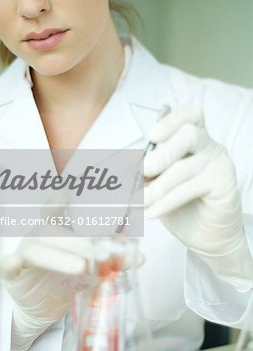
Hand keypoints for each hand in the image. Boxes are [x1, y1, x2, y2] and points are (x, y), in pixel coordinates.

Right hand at [0, 204, 143, 350]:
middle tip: (103, 256)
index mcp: (58, 228)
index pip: (60, 210)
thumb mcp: (92, 268)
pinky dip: (9, 263)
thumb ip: (113, 260)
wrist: (42, 305)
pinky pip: (8, 265)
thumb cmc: (67, 277)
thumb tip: (140, 256)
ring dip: (58, 257)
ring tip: (81, 268)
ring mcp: (25, 252)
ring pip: (37, 249)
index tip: (70, 192)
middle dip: (80, 244)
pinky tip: (13, 262)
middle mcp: (40, 235)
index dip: (63, 199)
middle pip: (57, 233)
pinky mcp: (13, 273)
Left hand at [143, 105, 243, 256]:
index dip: (171, 121)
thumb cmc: (180, 203)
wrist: (203, 234)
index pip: (189, 115)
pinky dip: (166, 202)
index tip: (152, 136)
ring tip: (140, 201)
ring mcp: (218, 163)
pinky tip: (152, 212)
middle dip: (160, 154)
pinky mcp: (223, 184)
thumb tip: (128, 166)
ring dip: (157, 187)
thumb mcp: (157, 182)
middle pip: (188, 134)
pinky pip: (189, 189)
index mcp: (193, 136)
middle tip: (141, 172)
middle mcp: (208, 145)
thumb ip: (147, 170)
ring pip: (184, 167)